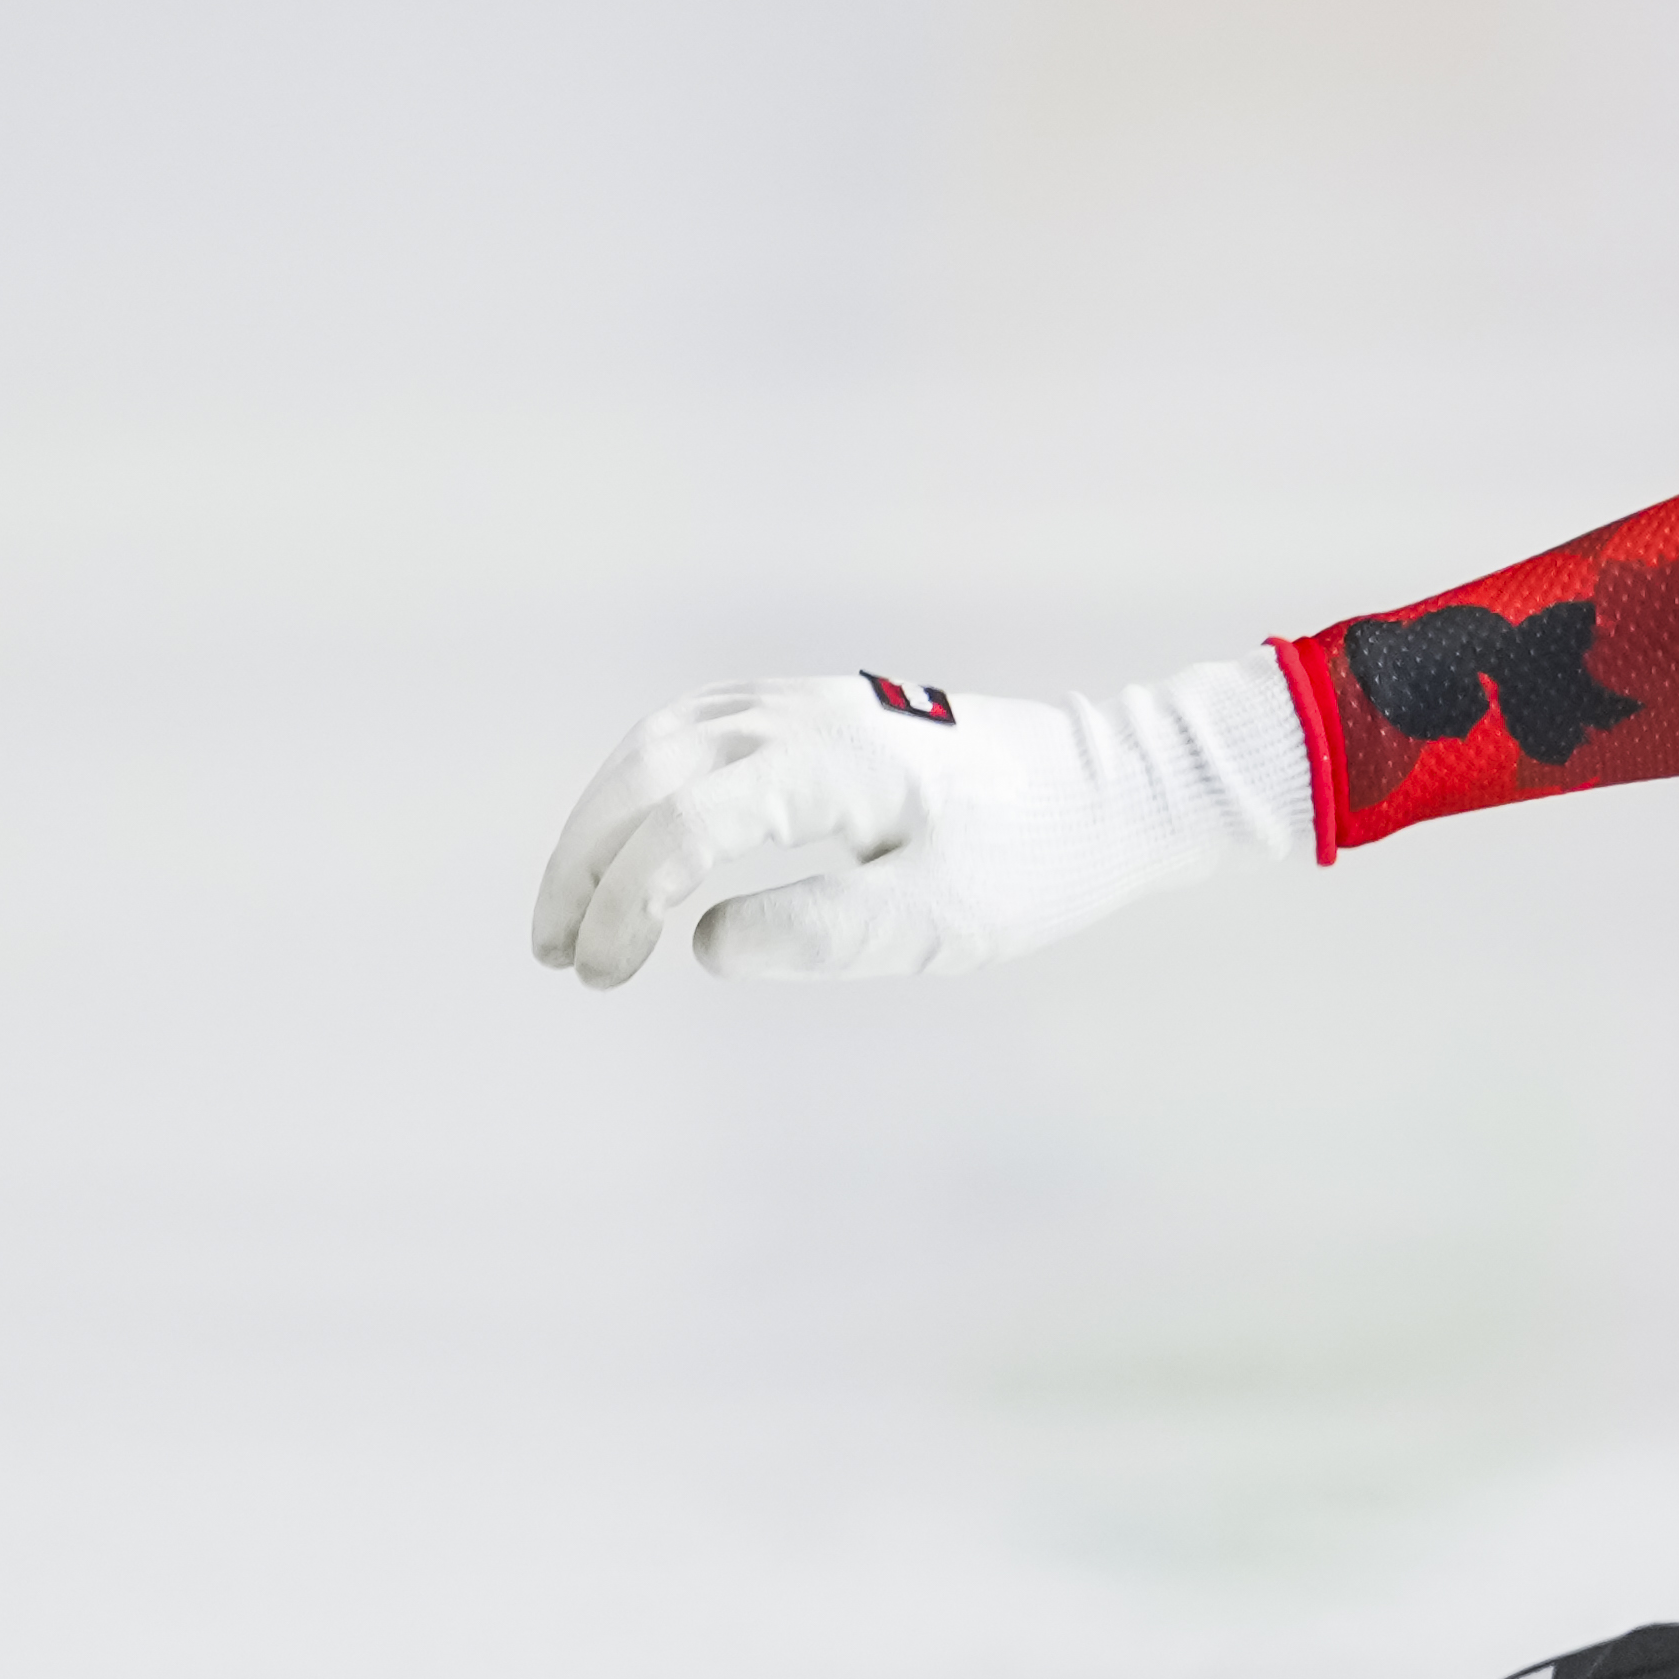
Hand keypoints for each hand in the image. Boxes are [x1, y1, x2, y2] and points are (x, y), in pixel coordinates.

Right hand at [527, 653, 1319, 988]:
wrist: (1119, 786)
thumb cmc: (1039, 858)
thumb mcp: (942, 919)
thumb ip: (824, 933)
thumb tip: (700, 943)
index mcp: (827, 765)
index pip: (680, 828)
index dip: (624, 905)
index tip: (609, 977)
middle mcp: (802, 715)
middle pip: (643, 774)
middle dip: (584, 865)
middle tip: (560, 958)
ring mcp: (808, 701)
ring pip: (659, 744)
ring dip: (604, 822)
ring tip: (580, 913)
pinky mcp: (820, 709)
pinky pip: (696, 731)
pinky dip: (644, 785)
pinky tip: (636, 839)